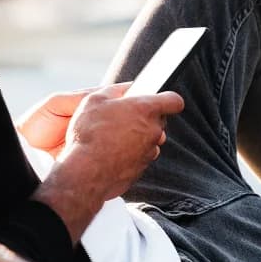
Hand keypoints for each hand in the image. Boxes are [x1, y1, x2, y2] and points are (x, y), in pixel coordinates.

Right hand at [33, 84, 184, 241]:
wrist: (86, 172)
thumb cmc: (90, 133)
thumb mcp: (95, 100)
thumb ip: (116, 91)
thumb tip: (125, 89)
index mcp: (146, 109)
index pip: (174, 101)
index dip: (168, 99)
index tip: (158, 99)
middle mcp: (153, 131)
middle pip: (159, 121)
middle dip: (145, 118)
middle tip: (123, 118)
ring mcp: (149, 152)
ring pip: (149, 141)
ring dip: (137, 138)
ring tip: (113, 138)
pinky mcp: (141, 170)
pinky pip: (139, 158)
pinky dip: (129, 155)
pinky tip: (110, 154)